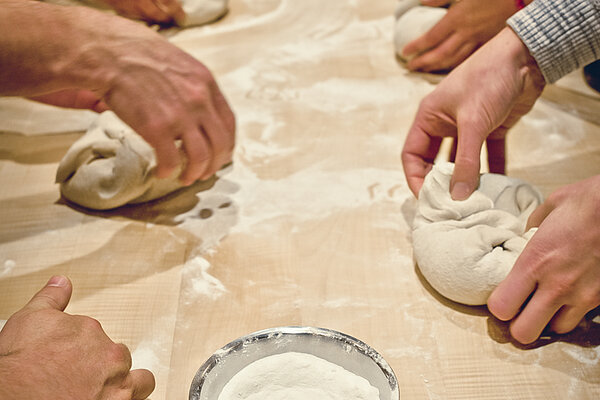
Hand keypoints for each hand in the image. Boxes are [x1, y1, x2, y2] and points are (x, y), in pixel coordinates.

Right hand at [0, 2, 234, 185]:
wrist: (107, 52)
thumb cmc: (136, 53)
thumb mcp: (178, 63)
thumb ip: (192, 86)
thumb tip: (196, 108)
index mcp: (206, 83)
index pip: (228, 123)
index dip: (226, 144)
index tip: (219, 154)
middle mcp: (199, 100)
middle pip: (220, 144)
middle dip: (214, 164)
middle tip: (204, 172)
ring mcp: (180, 115)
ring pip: (201, 157)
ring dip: (195, 173)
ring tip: (186, 178)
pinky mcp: (157, 128)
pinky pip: (170, 160)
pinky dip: (168, 171)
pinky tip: (162, 172)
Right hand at [0, 276, 154, 398]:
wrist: (13, 395)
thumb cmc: (19, 365)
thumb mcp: (29, 320)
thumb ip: (51, 299)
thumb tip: (61, 282)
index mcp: (93, 331)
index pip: (98, 337)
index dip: (84, 349)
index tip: (71, 359)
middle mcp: (110, 357)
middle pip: (119, 359)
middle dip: (106, 366)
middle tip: (85, 379)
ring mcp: (116, 385)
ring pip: (139, 382)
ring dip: (127, 385)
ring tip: (106, 392)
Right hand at [401, 27, 544, 198]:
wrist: (525, 57)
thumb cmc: (488, 79)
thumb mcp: (472, 122)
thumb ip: (466, 161)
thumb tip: (458, 196)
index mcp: (429, 118)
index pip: (412, 155)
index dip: (415, 178)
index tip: (426, 199)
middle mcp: (444, 123)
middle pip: (434, 161)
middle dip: (440, 183)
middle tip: (448, 205)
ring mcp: (468, 127)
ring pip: (461, 161)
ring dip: (466, 179)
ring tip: (472, 200)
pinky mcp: (491, 128)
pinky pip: (488, 155)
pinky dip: (493, 170)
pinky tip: (498, 187)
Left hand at [402, 0, 518, 71]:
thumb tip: (422, 2)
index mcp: (458, 18)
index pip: (431, 38)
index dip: (416, 47)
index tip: (404, 54)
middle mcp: (467, 33)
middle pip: (441, 54)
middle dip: (425, 63)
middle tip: (412, 68)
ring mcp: (481, 40)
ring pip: (456, 60)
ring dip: (440, 67)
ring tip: (428, 71)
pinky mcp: (492, 42)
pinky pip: (471, 58)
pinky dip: (460, 66)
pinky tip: (454, 69)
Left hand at [487, 176, 599, 343]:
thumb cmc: (585, 202)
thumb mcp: (549, 208)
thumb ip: (532, 227)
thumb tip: (528, 233)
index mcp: (534, 262)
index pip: (502, 307)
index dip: (499, 306)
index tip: (502, 296)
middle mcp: (556, 285)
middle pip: (524, 332)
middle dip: (518, 325)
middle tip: (520, 310)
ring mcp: (582, 295)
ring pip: (555, 329)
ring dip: (547, 319)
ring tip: (546, 303)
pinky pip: (581, 319)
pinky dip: (572, 313)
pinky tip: (570, 297)